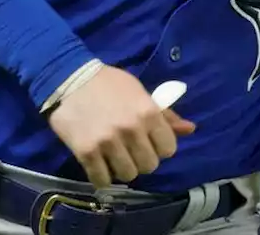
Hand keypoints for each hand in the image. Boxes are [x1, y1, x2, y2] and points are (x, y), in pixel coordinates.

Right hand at [47, 66, 195, 188]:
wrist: (69, 78)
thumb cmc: (108, 84)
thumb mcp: (140, 92)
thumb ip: (164, 114)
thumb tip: (190, 129)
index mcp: (148, 112)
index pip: (169, 149)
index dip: (159, 147)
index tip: (148, 142)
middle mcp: (131, 129)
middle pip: (149, 165)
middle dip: (141, 160)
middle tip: (130, 150)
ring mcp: (108, 142)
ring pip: (128, 175)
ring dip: (121, 168)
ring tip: (114, 156)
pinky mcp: (86, 152)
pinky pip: (102, 180)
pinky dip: (101, 176)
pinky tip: (99, 164)